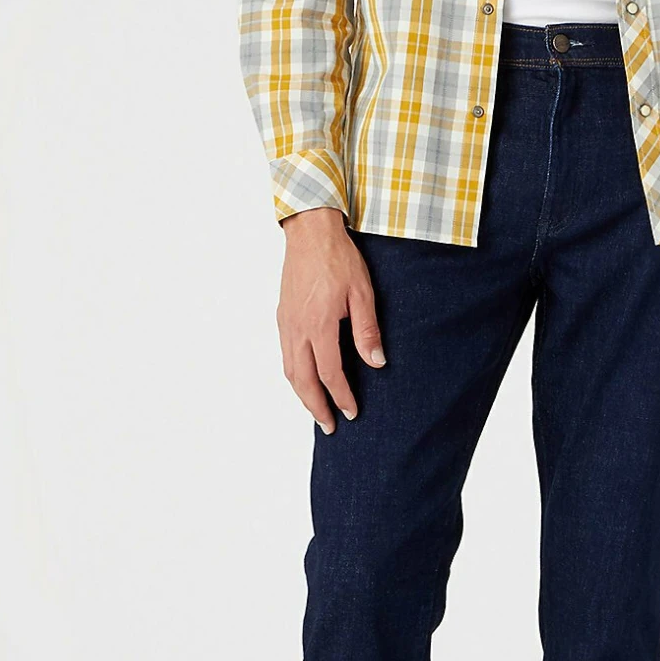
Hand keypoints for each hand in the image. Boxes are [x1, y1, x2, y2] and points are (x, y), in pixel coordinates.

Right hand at [277, 208, 385, 433]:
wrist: (310, 233)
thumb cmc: (339, 260)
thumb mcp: (362, 293)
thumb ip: (367, 331)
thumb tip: (376, 364)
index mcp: (318, 325)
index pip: (329, 373)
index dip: (341, 396)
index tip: (352, 412)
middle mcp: (297, 328)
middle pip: (302, 380)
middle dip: (315, 407)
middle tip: (330, 427)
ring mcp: (286, 323)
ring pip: (289, 370)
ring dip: (302, 394)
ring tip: (316, 410)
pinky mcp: (282, 316)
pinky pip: (285, 354)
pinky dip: (294, 374)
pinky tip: (305, 379)